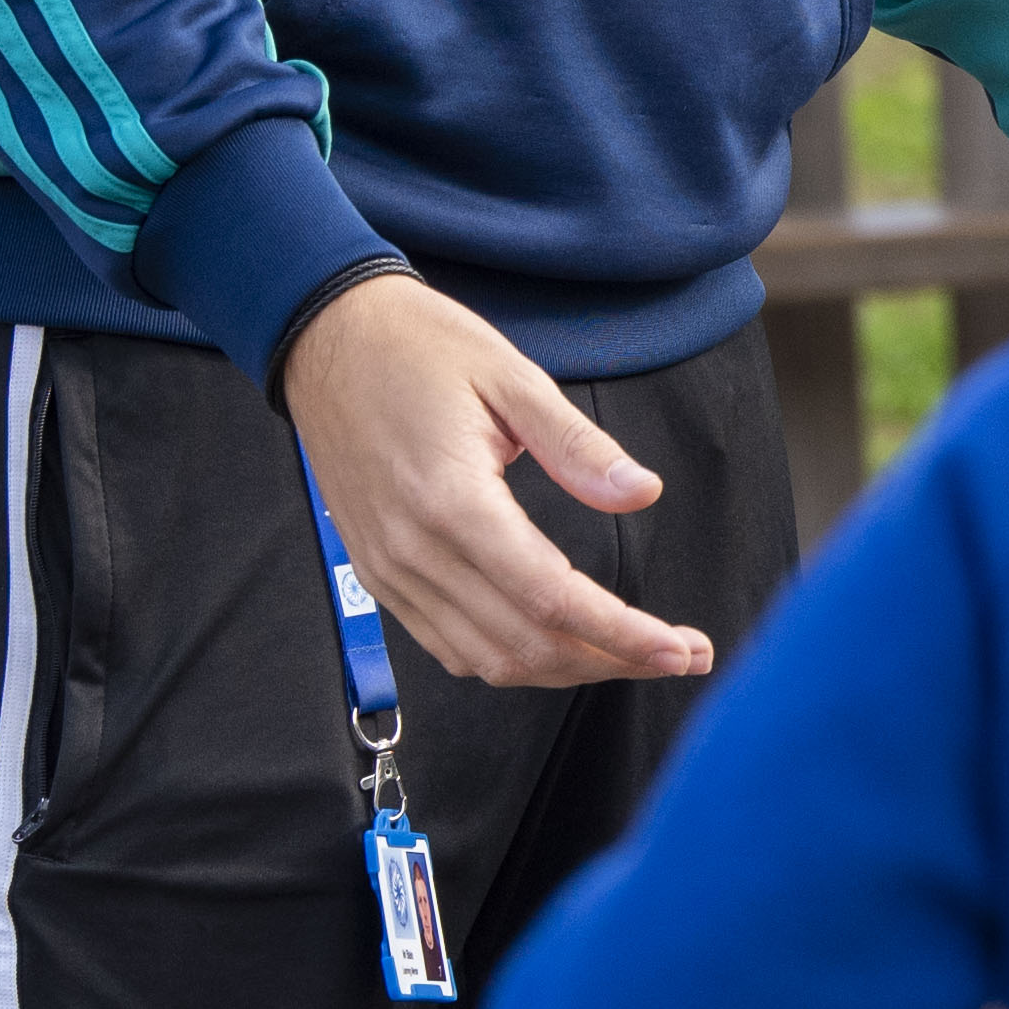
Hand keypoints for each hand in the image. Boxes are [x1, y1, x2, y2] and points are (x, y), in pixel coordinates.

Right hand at [283, 274, 714, 688]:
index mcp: (452, 501)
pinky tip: (560, 643)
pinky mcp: (378, 573)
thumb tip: (643, 494)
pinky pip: (447, 644)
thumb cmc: (419, 348)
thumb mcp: (512, 377)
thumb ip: (579, 447)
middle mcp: (414, 550)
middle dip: (611, 659)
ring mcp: (389, 569)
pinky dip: (510, 659)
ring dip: (566, 668)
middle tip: (681, 655)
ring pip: (486, 659)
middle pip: (525, 643)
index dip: (622, 634)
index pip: (551, 598)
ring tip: (632, 653)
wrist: (327, 340)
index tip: (680, 650)